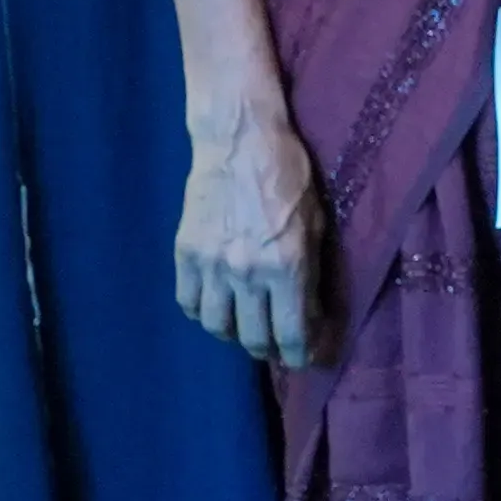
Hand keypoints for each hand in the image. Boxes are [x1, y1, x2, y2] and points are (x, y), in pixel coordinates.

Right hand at [173, 101, 328, 366]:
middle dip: (272, 349)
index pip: (292, 333)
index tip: (310, 360)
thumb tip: (312, 315)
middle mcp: (246, 273)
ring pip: (218, 327)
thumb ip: (311, 274)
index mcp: (286, 266)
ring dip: (236, 335)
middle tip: (280, 346)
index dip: (303, 355)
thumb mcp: (316, 225)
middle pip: (254, 337)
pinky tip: (219, 307)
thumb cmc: (289, 176)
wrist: (239, 140)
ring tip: (248, 328)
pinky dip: (204, 313)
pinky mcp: (185, 254)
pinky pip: (189, 303)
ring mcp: (211, 265)